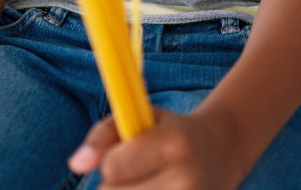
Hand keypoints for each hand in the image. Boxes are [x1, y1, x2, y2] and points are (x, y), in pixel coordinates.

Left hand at [69, 108, 245, 189]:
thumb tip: (76, 164)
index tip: (125, 156)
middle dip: (117, 186)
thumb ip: (102, 136)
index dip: (112, 162)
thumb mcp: (139, 118)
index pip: (113, 168)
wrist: (223, 151)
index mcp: (173, 144)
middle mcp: (186, 180)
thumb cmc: (169, 131)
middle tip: (138, 174)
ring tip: (147, 185)